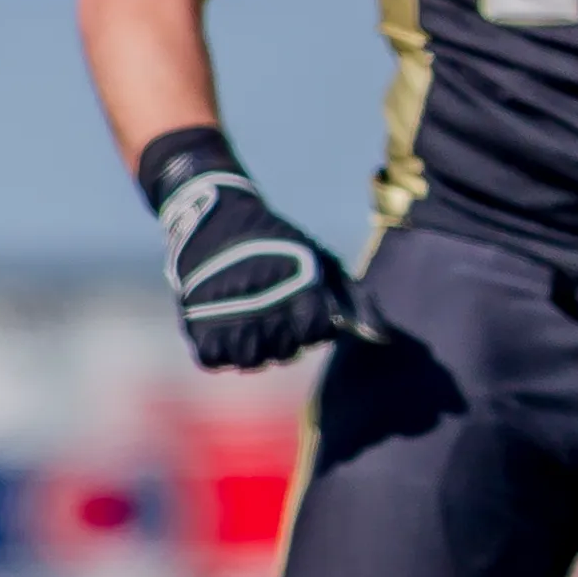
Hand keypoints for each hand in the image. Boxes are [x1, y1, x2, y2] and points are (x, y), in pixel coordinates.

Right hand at [139, 129, 379, 369]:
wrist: (215, 216)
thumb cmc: (278, 244)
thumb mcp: (322, 261)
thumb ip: (354, 299)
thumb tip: (382, 336)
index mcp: (299, 286)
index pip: (317, 334)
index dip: (314, 328)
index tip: (304, 311)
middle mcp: (265, 303)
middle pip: (284, 352)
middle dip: (285, 340)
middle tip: (274, 316)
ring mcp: (228, 313)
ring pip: (250, 360)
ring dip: (254, 349)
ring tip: (253, 327)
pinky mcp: (195, 319)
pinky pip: (213, 359)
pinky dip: (221, 352)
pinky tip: (228, 332)